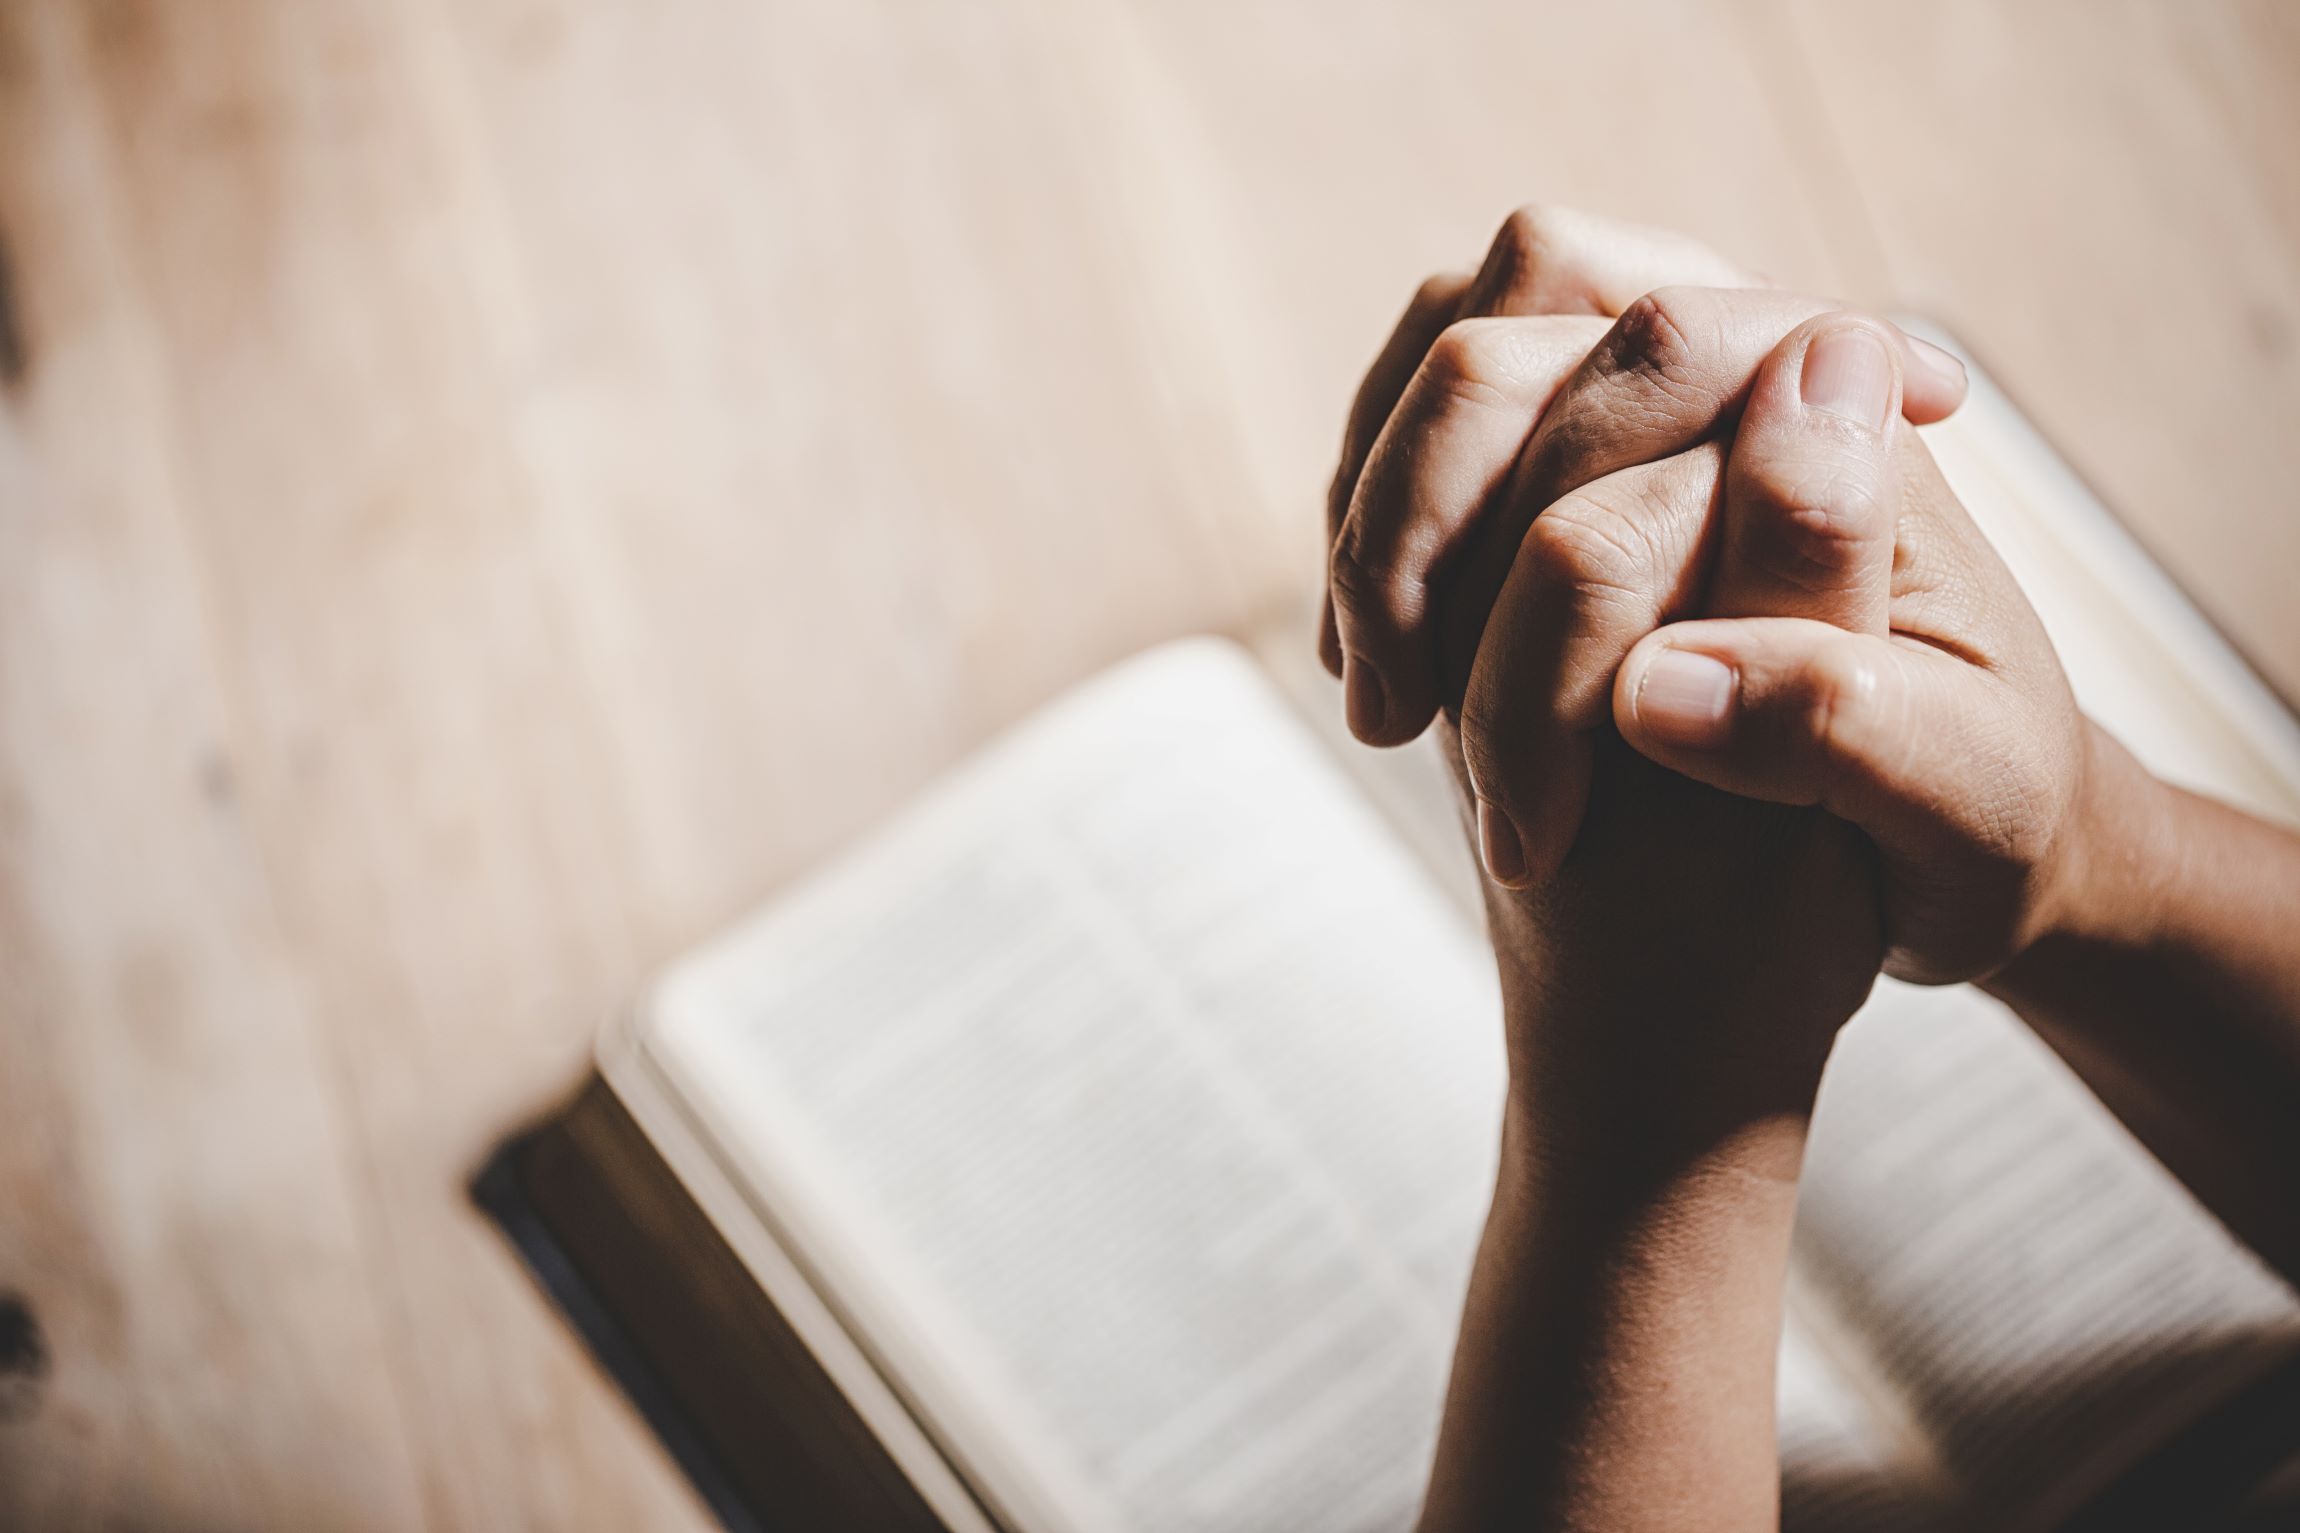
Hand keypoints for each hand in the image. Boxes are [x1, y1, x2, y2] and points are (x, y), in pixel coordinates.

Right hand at [1335, 272, 2087, 986]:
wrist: (1940, 848)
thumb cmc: (1977, 817)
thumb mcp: (1966, 794)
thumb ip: (1838, 719)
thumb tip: (1655, 686)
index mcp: (1847, 425)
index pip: (1664, 351)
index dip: (1554, 512)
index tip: (1518, 718)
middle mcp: (1728, 394)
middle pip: (1505, 344)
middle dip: (1419, 520)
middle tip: (1404, 714)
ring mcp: (1629, 427)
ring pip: (1442, 377)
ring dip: (1378, 528)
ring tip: (1384, 705)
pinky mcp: (1561, 480)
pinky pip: (1414, 442)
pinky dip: (1373, 541)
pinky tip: (1380, 670)